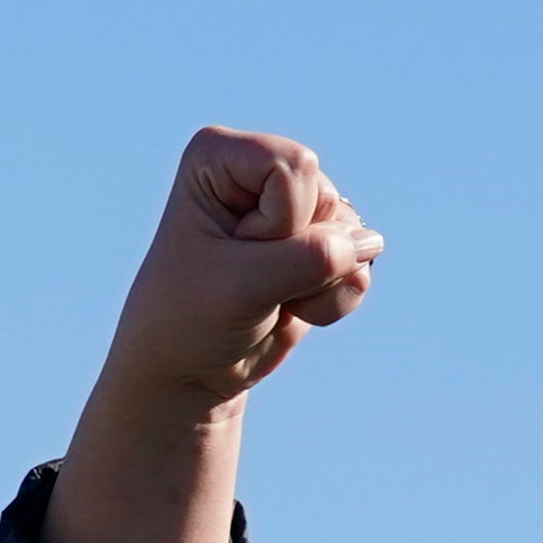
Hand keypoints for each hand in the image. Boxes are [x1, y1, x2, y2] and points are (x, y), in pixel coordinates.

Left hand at [51, 126, 381, 542]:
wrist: (180, 382)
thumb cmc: (177, 331)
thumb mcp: (232, 289)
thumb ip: (303, 254)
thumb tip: (365, 246)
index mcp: (214, 159)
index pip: (293, 167)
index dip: (274, 221)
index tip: (225, 260)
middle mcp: (253, 174)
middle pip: (330, 194)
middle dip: (302, 251)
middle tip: (247, 292)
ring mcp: (287, 211)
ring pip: (356, 230)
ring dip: (323, 281)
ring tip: (265, 309)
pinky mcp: (312, 248)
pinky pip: (365, 261)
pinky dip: (336, 299)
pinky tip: (293, 317)